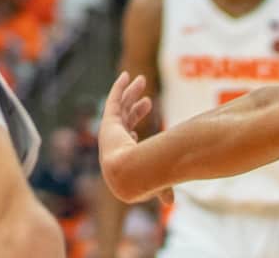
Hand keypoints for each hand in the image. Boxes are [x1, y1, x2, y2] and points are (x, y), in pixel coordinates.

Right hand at [97, 72, 159, 203]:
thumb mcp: (155, 183)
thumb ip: (161, 190)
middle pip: (125, 118)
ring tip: (142, 79)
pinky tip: (126, 75)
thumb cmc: (142, 181)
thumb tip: (170, 203)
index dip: (134, 125)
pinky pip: (113, 99)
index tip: (145, 116)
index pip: (128, 135)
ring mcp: (110, 131)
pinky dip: (119, 87)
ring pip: (120, 106)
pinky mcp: (108, 122)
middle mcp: (115, 141)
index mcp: (124, 154)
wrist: (127, 175)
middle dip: (135, 106)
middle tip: (148, 97)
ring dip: (130, 92)